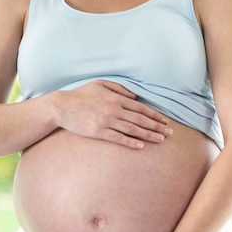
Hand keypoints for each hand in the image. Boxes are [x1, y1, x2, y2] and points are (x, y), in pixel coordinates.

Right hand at [55, 80, 172, 148]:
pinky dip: (131, 142)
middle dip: (157, 126)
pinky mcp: (98, 132)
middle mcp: (114, 109)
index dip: (155, 115)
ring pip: (132, 129)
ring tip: (160, 140)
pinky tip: (141, 146)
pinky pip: (118, 138)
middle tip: (169, 133)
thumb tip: (135, 97)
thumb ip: (119, 89)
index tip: (165, 121)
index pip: (140, 108)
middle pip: (140, 119)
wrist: (62, 107)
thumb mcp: (100, 85)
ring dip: (148, 135)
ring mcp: (106, 121)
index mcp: (116, 98)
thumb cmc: (81, 95)